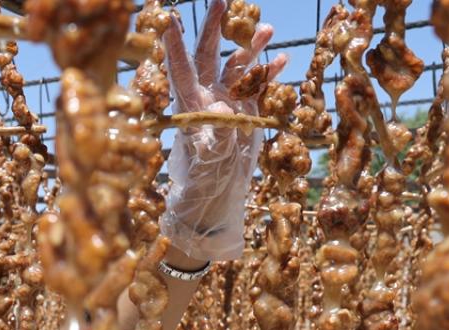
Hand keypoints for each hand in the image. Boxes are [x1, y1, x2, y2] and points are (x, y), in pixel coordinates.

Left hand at [161, 0, 286, 262]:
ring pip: (237, 65)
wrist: (217, 192)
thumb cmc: (201, 177)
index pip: (180, 68)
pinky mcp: (244, 108)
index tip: (167, 17)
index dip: (174, 44)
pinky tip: (282, 61)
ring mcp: (226, 99)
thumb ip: (214, 134)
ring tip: (266, 30)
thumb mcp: (206, 157)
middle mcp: (206, 96)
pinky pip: (256, 84)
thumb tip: (226, 113)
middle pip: (209, 55)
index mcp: (189, 104)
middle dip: (215, 28)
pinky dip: (267, 73)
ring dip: (251, 48)